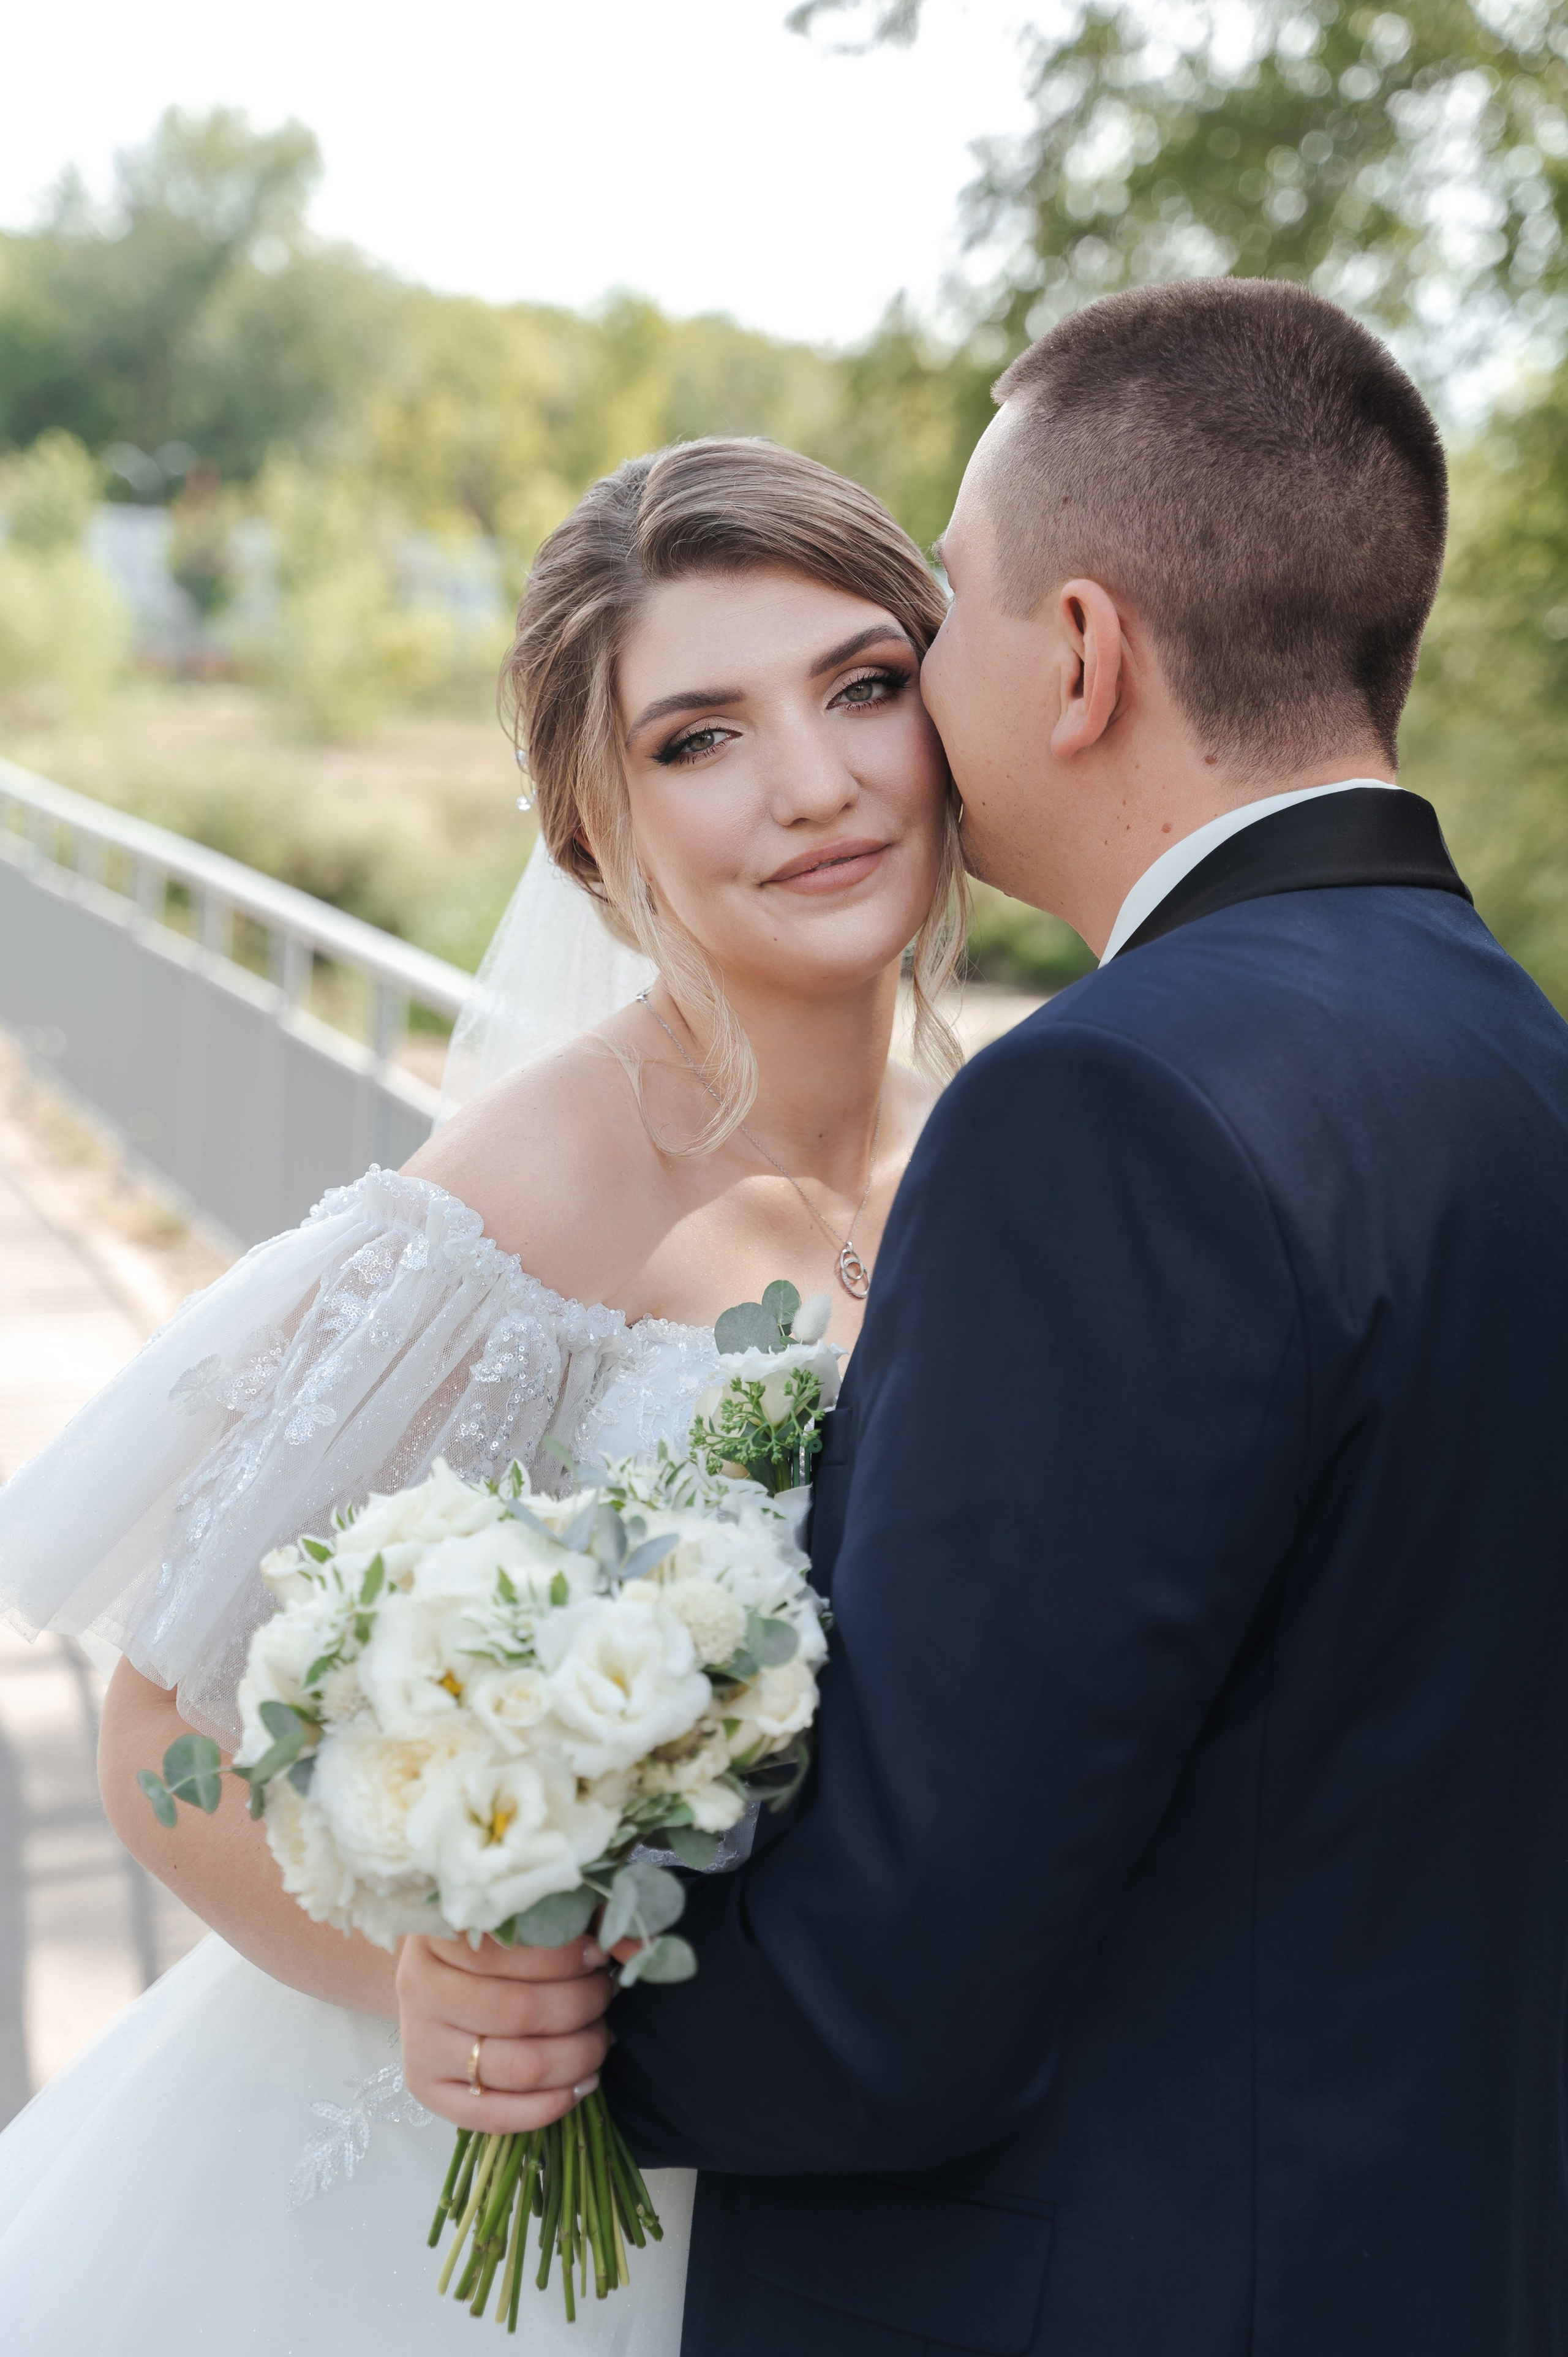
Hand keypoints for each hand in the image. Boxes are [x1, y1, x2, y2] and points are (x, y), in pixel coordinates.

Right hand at [397, 1932, 615, 2132]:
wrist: (438, 1977)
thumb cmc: (495, 1941)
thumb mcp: (530, 1915)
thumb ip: (584, 1918)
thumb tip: (639, 1946)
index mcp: (440, 1934)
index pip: (509, 1950)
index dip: (567, 1956)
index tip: (599, 1956)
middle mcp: (420, 1989)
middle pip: (520, 2011)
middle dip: (582, 2005)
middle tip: (604, 1994)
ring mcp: (420, 2045)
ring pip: (518, 2066)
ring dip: (578, 2054)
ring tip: (599, 2037)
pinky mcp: (427, 2090)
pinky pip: (493, 2116)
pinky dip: (550, 2105)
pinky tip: (583, 2083)